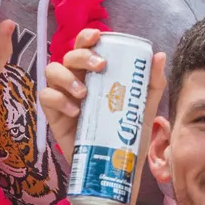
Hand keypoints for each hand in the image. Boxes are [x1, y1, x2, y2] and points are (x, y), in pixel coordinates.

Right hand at [46, 33, 166, 187]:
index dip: (86, 37)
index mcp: (95, 74)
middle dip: (81, 55)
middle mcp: (76, 80)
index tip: (97, 36)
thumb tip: (159, 56)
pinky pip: (46, 97)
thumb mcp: (144, 108)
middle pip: (68, 55)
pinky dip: (59, 99)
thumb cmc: (127, 134)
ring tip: (85, 93)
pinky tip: (75, 111)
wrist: (115, 168)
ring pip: (51, 70)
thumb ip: (152, 83)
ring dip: (67, 76)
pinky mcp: (53, 115)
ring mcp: (63, 97)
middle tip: (100, 66)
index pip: (85, 47)